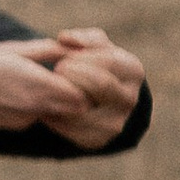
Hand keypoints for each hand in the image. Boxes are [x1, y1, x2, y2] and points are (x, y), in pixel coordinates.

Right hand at [0, 37, 77, 128]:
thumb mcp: (16, 49)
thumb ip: (48, 50)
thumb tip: (70, 49)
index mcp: (39, 85)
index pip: (80, 94)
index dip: (82, 83)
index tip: (75, 71)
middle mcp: (36, 107)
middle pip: (73, 108)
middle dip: (74, 95)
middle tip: (64, 77)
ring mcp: (26, 119)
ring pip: (55, 113)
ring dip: (55, 101)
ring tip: (37, 81)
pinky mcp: (16, 125)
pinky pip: (36, 116)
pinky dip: (37, 107)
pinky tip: (18, 92)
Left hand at [40, 26, 146, 148]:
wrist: (95, 98)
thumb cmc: (93, 63)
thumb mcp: (92, 46)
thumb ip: (83, 38)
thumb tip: (65, 38)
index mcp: (133, 71)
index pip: (110, 62)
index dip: (83, 58)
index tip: (63, 59)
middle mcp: (130, 98)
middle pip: (102, 84)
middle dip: (75, 75)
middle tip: (56, 72)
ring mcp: (117, 122)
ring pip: (88, 109)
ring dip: (64, 98)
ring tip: (49, 88)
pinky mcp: (99, 140)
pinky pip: (75, 131)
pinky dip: (57, 119)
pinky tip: (46, 108)